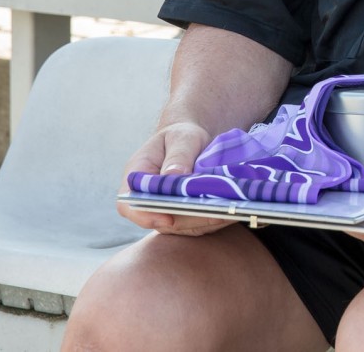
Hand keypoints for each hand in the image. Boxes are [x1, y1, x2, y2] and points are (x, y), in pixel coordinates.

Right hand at [115, 121, 234, 235]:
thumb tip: (174, 175)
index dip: (146, 216)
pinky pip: (197, 224)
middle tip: (217, 212)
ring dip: (206, 221)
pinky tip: (232, 211)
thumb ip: (178, 155)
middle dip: (190, 219)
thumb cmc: (181, 136)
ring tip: (231, 211)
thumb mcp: (181, 138)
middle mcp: (147, 199)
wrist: (190, 142)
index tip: (169, 219)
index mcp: (137, 176)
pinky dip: (214, 219)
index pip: (130, 204)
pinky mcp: (183, 216)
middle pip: (161, 221)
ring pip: (183, 226)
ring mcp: (165, 210)